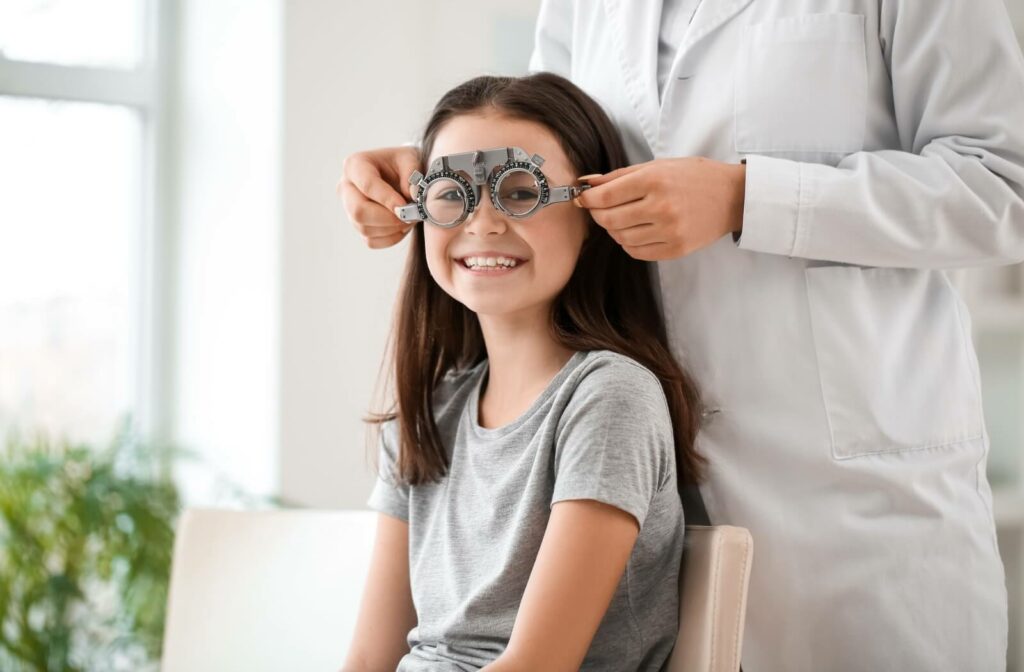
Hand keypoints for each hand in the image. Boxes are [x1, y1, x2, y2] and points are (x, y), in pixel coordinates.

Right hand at [338, 146, 421, 248]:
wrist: (400, 174)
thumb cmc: (403, 164)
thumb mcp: (411, 158)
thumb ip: (412, 176)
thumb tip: (413, 196)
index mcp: (355, 165)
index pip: (367, 185)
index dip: (387, 198)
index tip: (405, 205)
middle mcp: (346, 188)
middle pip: (359, 212)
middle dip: (388, 218)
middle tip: (410, 216)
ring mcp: (349, 209)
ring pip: (365, 229)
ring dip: (393, 228)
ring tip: (410, 217)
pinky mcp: (357, 225)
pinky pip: (371, 241)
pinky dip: (391, 238)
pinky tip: (403, 225)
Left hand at [576, 157, 745, 260]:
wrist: (733, 197)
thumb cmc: (694, 176)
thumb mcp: (658, 166)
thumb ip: (620, 176)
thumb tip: (587, 183)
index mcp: (655, 180)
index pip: (606, 196)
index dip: (588, 200)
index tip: (583, 199)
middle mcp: (662, 207)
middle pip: (609, 220)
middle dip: (597, 214)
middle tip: (599, 208)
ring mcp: (670, 231)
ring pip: (620, 238)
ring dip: (613, 229)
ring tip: (622, 217)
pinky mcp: (676, 249)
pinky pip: (636, 252)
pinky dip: (628, 242)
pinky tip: (635, 230)